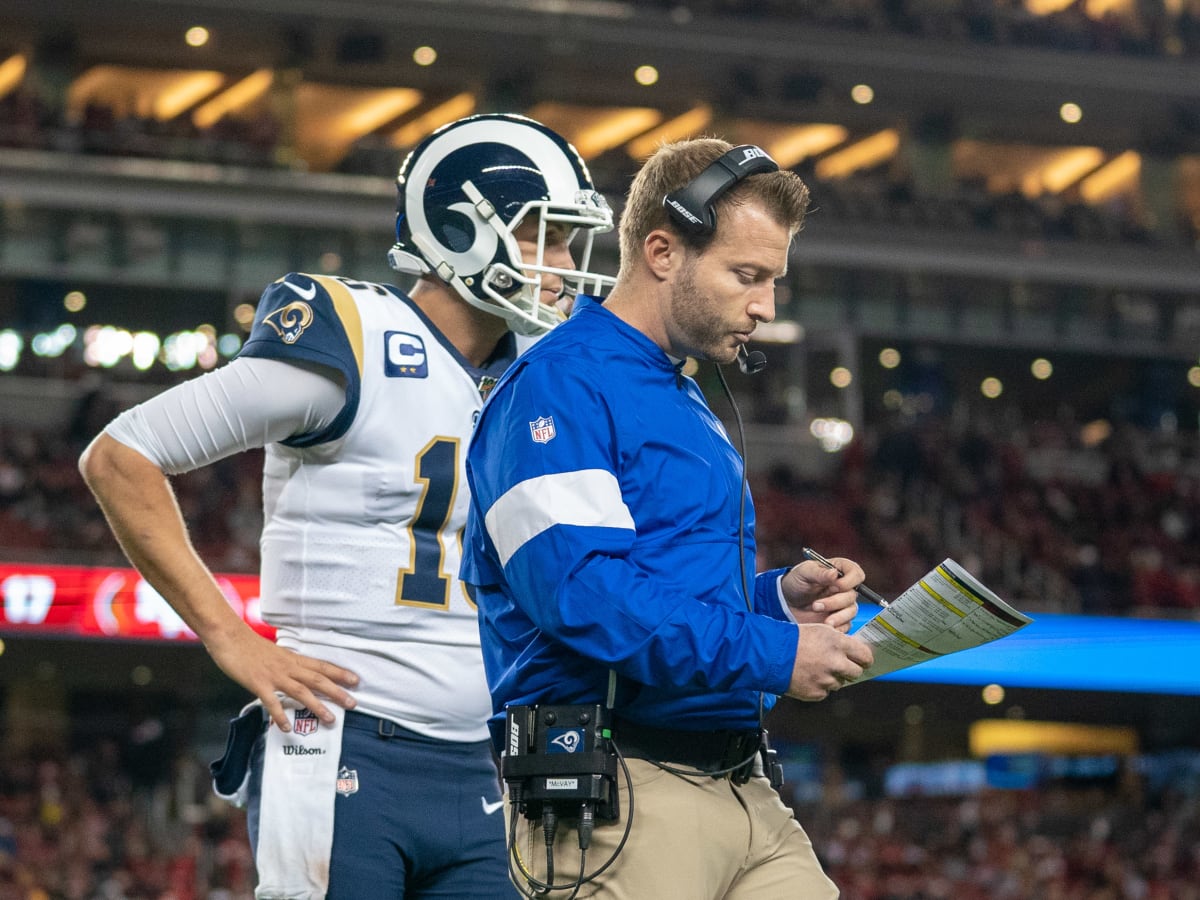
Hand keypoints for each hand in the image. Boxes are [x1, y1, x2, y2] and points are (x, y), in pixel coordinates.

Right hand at [206, 625, 358, 731]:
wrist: (229, 636)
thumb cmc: (249, 645)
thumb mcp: (274, 653)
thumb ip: (285, 664)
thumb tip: (295, 674)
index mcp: (292, 658)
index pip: (321, 666)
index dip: (339, 673)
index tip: (355, 680)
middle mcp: (287, 667)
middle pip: (317, 680)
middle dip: (337, 692)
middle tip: (353, 703)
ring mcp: (274, 676)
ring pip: (301, 691)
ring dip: (317, 706)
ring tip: (330, 719)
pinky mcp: (258, 683)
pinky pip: (272, 702)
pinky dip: (280, 715)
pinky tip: (286, 727)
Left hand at [781, 557, 864, 632]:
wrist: (786, 602)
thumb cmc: (796, 582)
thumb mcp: (804, 573)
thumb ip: (819, 573)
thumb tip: (834, 573)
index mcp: (839, 571)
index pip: (857, 574)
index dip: (850, 581)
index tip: (835, 586)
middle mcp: (844, 588)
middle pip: (852, 595)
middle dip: (835, 602)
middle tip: (815, 605)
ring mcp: (842, 604)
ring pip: (851, 611)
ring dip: (838, 616)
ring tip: (822, 620)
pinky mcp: (839, 619)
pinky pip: (847, 625)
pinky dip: (838, 627)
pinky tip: (825, 626)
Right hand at [785, 624, 873, 700]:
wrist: (769, 654)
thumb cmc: (792, 639)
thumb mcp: (819, 630)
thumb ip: (838, 640)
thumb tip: (852, 650)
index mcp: (837, 643)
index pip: (865, 656)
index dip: (865, 659)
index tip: (863, 661)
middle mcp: (835, 662)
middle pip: (856, 672)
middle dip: (850, 670)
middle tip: (840, 666)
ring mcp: (826, 680)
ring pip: (839, 683)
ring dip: (832, 678)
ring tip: (816, 669)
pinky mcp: (816, 693)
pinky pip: (825, 692)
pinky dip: (819, 687)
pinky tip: (808, 677)